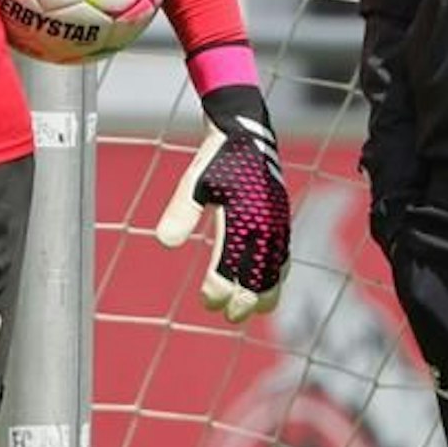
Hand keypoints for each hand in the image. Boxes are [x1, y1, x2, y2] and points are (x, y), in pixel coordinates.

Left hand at [154, 84, 291, 319]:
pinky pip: (283, 257)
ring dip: (263, 293)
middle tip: (228, 316)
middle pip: (259, 280)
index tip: (205, 299)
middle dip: (244, 301)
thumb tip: (164, 242)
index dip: (217, 291)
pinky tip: (268, 285)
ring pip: (276, 272)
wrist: (247, 131)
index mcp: (244, 221)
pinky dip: (276, 276)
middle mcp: (266, 227)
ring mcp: (277, 224)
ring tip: (250, 310)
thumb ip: (182, 212)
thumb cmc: (217, 158)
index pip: (230, 271)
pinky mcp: (282, 220)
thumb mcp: (194, 182)